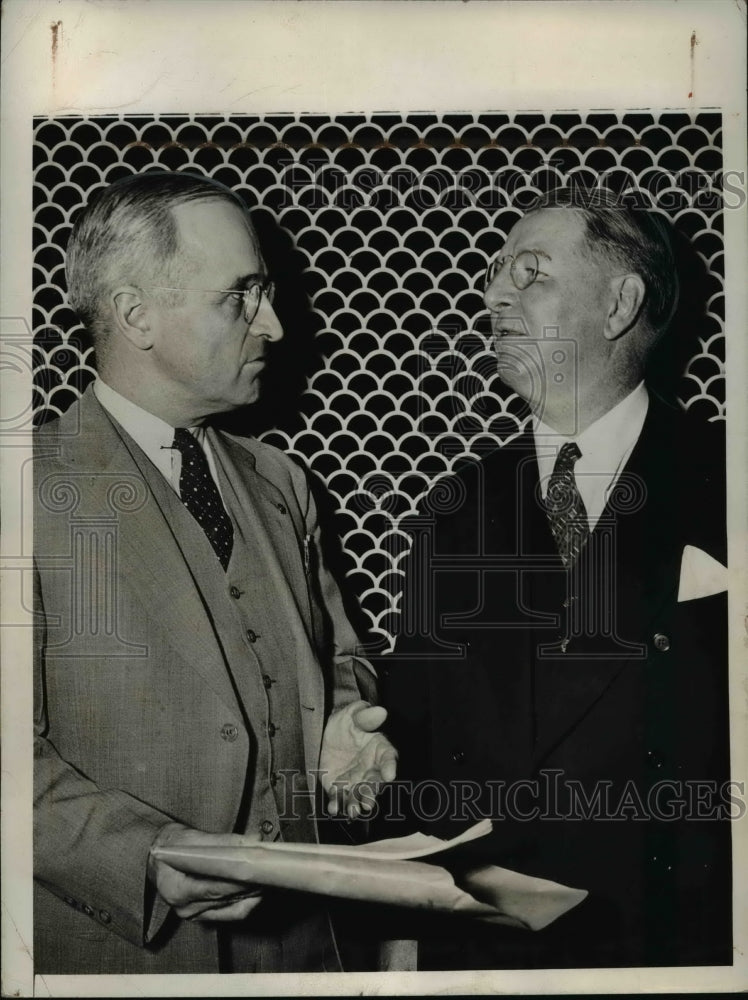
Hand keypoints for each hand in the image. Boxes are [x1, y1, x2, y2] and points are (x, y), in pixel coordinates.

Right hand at [148, 823, 262, 921]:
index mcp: (177, 889)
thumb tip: (253, 840)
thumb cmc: (170, 846)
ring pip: (233, 907)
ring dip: (252, 891)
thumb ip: (223, 841)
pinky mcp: (203, 916)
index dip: (240, 876)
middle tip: (270, 868)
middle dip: (251, 882)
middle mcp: (185, 907)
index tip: (259, 866)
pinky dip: (247, 900)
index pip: (215, 886)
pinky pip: (232, 913)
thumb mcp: (191, 838)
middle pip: (227, 897)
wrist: (156, 858)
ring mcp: (194, 915)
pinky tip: (257, 887)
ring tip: (267, 875)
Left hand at [319, 701, 397, 818]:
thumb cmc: (345, 723)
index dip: (389, 766)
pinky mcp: (339, 787)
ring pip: (358, 794)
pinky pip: (339, 798)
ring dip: (356, 804)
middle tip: (367, 803)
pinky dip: (337, 804)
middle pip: (374, 783)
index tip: (389, 775)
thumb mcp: (352, 714)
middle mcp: (370, 768)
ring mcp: (355, 780)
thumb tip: (381, 711)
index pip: (388, 757)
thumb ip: (365, 715)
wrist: (325, 733)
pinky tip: (333, 808)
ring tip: (353, 810)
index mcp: (378, 749)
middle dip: (371, 794)